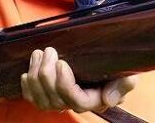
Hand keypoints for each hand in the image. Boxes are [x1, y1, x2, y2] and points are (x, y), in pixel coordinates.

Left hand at [20, 46, 137, 113]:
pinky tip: (27, 73)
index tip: (61, 62)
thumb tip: (109, 99)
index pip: (76, 101)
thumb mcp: (127, 72)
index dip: (65, 84)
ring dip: (36, 76)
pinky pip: (34, 99)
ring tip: (38, 54)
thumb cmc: (115, 66)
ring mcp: (61, 101)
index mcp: (95, 100)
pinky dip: (27, 88)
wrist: (103, 56)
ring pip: (42, 100)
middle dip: (47, 74)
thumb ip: (124, 85)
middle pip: (55, 100)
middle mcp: (76, 104)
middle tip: (48, 51)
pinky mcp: (48, 95)